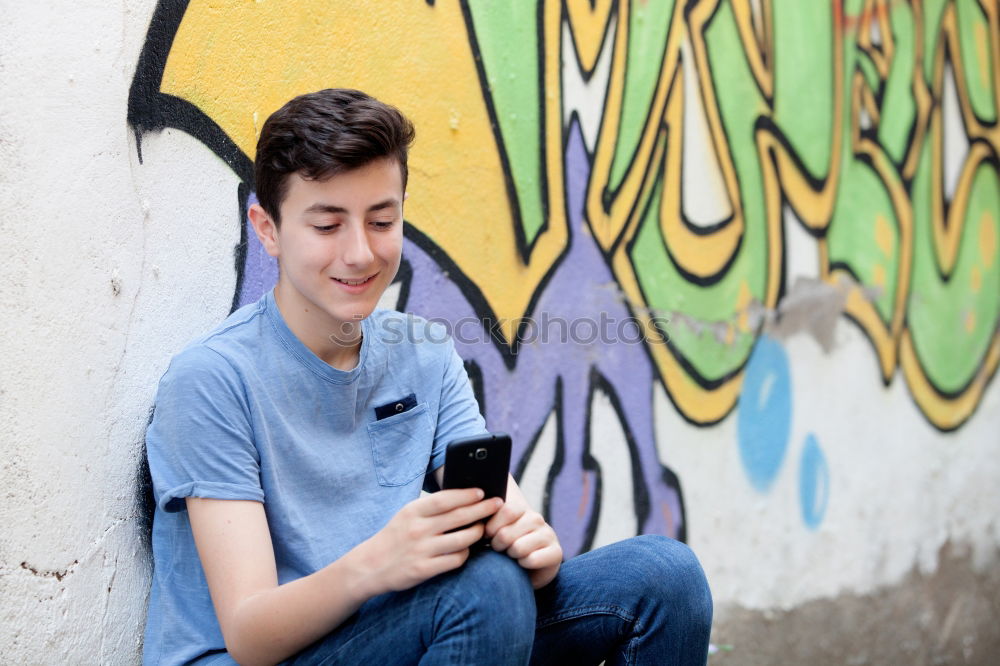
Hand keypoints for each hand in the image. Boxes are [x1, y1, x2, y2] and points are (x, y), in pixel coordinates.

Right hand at [359, 489, 502, 595]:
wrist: (370, 565)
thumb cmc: (397, 535)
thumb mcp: (408, 515)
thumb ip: (431, 507)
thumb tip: (465, 496)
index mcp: (413, 511)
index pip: (445, 499)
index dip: (466, 494)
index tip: (482, 491)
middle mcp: (417, 529)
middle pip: (458, 517)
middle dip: (482, 509)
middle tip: (497, 504)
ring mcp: (421, 550)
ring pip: (462, 540)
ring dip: (477, 533)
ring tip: (483, 528)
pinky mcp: (423, 570)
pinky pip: (455, 560)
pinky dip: (465, 554)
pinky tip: (467, 550)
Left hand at [484, 483, 562, 588]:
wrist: (525, 570)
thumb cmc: (504, 548)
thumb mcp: (493, 531)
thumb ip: (485, 520)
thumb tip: (473, 513)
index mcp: (521, 509)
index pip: (505, 510)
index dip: (492, 527)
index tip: (488, 536)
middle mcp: (536, 519)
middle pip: (507, 532)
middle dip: (497, 545)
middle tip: (499, 549)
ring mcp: (548, 535)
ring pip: (518, 547)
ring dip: (510, 556)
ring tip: (511, 556)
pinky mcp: (556, 553)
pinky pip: (531, 560)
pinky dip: (523, 565)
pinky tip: (523, 564)